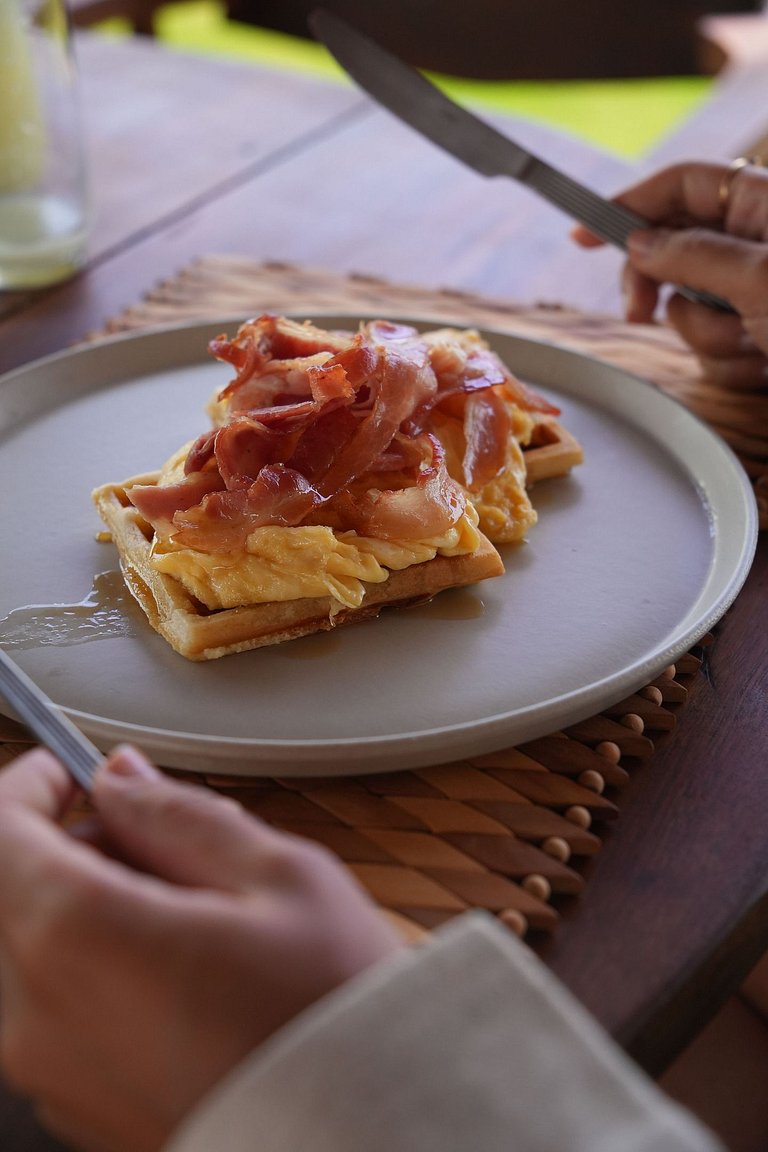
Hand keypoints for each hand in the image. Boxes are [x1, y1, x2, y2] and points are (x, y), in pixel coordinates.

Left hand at [0, 747, 401, 1151]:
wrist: (367, 1138)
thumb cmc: (331, 1016)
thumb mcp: (277, 874)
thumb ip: (179, 815)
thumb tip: (122, 779)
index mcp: (79, 936)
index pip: (1, 829)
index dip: (31, 783)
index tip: (67, 769)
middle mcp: (39, 1013)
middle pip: (15, 889)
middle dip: (77, 846)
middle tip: (164, 837)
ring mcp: (53, 1073)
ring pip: (38, 949)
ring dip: (91, 906)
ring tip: (194, 909)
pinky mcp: (80, 1109)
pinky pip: (60, 1010)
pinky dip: (100, 968)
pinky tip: (187, 969)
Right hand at [573, 160, 767, 389]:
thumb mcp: (760, 279)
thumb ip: (692, 255)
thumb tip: (640, 241)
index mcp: (764, 205)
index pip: (682, 186)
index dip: (629, 204)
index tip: (582, 233)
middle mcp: (758, 245)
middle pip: (674, 251)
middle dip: (660, 288)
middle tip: (639, 313)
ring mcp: (760, 295)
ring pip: (692, 311)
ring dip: (711, 338)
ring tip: (757, 345)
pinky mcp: (763, 337)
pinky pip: (718, 349)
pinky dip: (734, 364)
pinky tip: (767, 367)